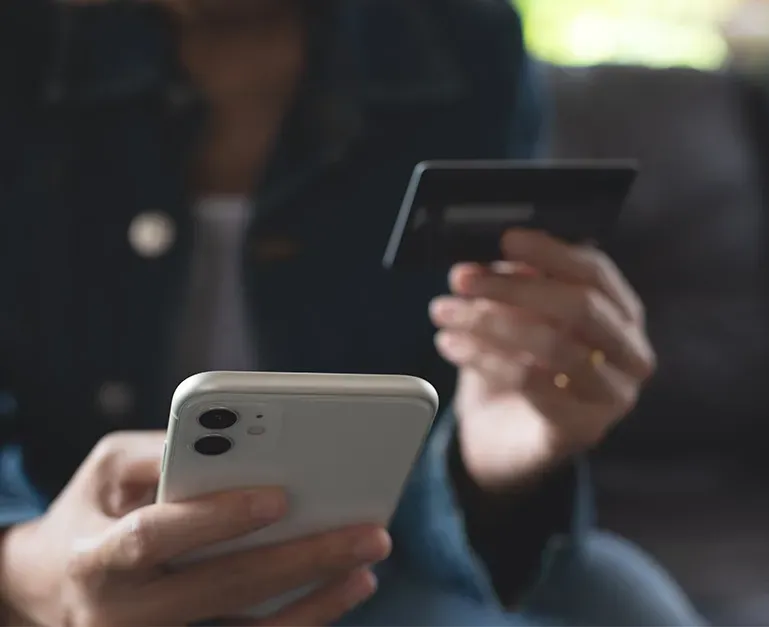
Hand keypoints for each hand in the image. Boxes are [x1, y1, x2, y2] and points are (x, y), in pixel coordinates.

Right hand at [0, 432, 389, 625]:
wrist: (52, 586)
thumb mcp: (108, 468)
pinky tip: (342, 591)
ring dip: (314, 601)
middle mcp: (125, 611)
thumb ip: (162, 451)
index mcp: (98, 555)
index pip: (156, 535)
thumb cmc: (94, 509)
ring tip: (366, 568)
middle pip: (222, 587)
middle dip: (302, 559)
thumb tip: (236, 437)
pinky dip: (300, 619)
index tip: (281, 495)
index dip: (217, 517)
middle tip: (368, 533)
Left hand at [430, 229, 655, 491]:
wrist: (507, 438)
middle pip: (579, 306)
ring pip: (553, 345)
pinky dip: (485, 359)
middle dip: (514, 287)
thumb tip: (491, 264)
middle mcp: (631, 353)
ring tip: (446, 313)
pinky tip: (452, 345)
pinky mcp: (582, 428)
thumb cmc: (519, 365)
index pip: (596, 272)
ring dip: (490, 323)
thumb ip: (517, 286)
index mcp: (622, 314)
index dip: (552, 252)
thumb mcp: (517, 315)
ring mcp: (613, 396)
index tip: (508, 240)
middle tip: (462, 278)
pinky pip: (532, 384)